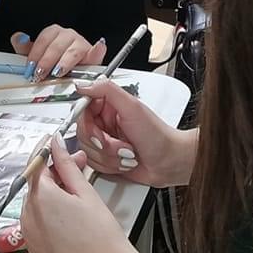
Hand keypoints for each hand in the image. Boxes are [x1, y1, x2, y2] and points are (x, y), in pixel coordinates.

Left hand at [11, 26, 105, 80]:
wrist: (74, 70)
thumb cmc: (55, 62)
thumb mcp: (37, 56)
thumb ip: (25, 49)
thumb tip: (17, 38)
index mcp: (54, 33)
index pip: (44, 38)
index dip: (36, 53)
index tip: (29, 67)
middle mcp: (68, 36)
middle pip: (57, 45)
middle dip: (47, 61)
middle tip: (40, 74)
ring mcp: (82, 44)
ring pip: (73, 50)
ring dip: (64, 62)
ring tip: (58, 72)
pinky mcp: (94, 55)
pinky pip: (97, 51)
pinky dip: (98, 50)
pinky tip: (98, 48)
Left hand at [16, 135, 144, 252]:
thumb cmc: (101, 235)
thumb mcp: (85, 192)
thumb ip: (67, 165)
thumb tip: (56, 143)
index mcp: (41, 197)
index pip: (35, 164)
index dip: (45, 149)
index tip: (52, 140)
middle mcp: (28, 215)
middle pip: (36, 183)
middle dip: (55, 172)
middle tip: (78, 165)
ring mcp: (28, 233)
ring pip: (36, 202)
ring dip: (51, 192)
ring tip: (76, 193)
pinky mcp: (33, 247)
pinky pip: (36, 221)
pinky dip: (47, 212)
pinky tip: (68, 214)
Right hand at [75, 80, 195, 187]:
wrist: (170, 162)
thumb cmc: (157, 136)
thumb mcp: (132, 107)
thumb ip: (106, 90)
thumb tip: (83, 85)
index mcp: (109, 106)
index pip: (82, 112)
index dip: (89, 126)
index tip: (99, 133)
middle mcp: (105, 122)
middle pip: (83, 134)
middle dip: (104, 145)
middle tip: (122, 146)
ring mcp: (106, 141)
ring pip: (88, 151)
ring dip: (109, 157)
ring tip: (128, 154)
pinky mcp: (107, 158)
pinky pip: (94, 164)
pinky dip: (110, 166)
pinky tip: (125, 162)